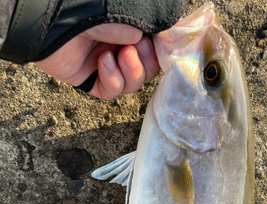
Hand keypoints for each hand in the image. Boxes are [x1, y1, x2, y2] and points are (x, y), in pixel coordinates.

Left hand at [34, 24, 159, 99]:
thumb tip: (170, 42)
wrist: (55, 19)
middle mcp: (121, 47)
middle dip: (148, 62)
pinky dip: (112, 79)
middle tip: (138, 46)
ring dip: (133, 71)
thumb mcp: (131, 14)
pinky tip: (102, 61)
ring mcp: (107, 65)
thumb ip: (155, 26)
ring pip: (134, 84)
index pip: (158, 49)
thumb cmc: (92, 9)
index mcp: (132, 29)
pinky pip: (112, 91)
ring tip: (122, 54)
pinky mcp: (92, 80)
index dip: (164, 53)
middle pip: (150, 70)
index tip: (166, 49)